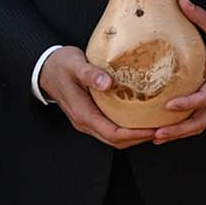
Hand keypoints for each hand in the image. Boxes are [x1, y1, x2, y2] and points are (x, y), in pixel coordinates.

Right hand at [41, 47, 159, 149]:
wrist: (45, 68)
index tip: (152, 129)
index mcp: (82, 113)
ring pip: (112, 137)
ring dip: (133, 136)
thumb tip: (106, 83)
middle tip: (161, 129)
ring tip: (153, 126)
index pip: (112, 133)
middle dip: (138, 138)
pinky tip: (138, 118)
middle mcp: (84, 122)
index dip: (134, 134)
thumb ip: (89, 73)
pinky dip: (126, 128)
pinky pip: (109, 129)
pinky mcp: (89, 116)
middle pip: (115, 141)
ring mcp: (86, 121)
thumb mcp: (74, 64)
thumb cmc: (60, 65)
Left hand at [149, 4, 205, 142]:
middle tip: (156, 133)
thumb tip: (182, 1)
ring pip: (200, 124)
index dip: (187, 103)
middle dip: (178, 130)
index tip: (168, 105)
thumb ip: (201, 17)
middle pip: (200, 121)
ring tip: (156, 137)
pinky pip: (200, 118)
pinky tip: (166, 129)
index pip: (205, 97)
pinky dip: (184, 127)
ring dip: (179, 133)